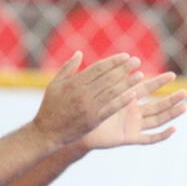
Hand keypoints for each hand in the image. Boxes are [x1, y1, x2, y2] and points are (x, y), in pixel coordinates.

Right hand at [32, 53, 146, 149]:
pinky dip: (122, 100)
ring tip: (140, 75)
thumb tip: (80, 53)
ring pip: (112, 91)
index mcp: (73, 83)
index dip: (113, 61)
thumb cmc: (50, 106)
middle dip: (124, 68)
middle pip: (107, 77)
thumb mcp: (54, 85)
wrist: (46, 132)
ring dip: (128, 82)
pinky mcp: (93, 120)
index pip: (98, 68)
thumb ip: (68, 68)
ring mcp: (89, 107)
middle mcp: (82, 93)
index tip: (126, 55)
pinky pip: (111, 108)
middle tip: (137, 60)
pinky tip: (134, 94)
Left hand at [81, 72, 186, 149]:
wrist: (74, 130)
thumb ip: (102, 75)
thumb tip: (105, 60)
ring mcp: (133, 125)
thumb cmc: (81, 110)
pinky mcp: (129, 138)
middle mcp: (132, 112)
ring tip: (184, 107)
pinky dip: (162, 135)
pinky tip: (174, 129)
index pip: (146, 88)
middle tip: (185, 91)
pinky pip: (149, 138)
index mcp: (126, 99)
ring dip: (171, 114)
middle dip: (171, 98)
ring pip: (157, 120)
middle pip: (157, 104)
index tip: (172, 75)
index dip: (159, 82)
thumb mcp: (94, 90)